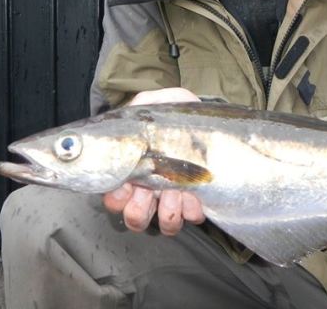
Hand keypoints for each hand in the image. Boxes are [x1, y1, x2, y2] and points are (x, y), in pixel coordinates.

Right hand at [106, 87, 203, 234]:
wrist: (214, 124)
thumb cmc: (181, 116)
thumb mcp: (161, 102)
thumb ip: (142, 104)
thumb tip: (131, 111)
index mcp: (133, 170)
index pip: (112, 197)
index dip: (116, 197)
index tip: (127, 184)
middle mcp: (148, 191)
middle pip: (133, 218)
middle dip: (140, 207)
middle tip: (150, 189)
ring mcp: (171, 200)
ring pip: (160, 224)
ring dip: (168, 209)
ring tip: (177, 190)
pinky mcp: (194, 205)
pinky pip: (189, 219)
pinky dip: (191, 209)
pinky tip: (195, 194)